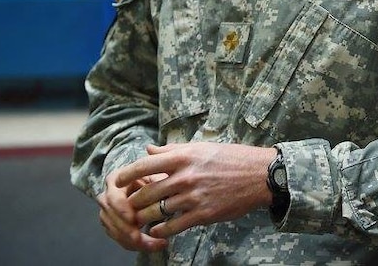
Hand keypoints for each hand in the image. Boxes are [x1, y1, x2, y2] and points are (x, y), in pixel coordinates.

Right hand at [97, 169, 169, 251]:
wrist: (150, 184)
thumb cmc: (156, 178)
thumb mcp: (159, 175)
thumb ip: (158, 183)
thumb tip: (166, 192)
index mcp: (117, 179)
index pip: (114, 196)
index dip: (122, 209)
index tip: (133, 219)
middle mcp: (108, 195)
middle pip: (110, 216)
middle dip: (125, 229)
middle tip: (140, 239)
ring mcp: (108, 211)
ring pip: (113, 229)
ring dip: (130, 241)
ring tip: (153, 244)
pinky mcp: (112, 224)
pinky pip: (118, 237)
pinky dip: (132, 244)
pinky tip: (150, 245)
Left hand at [113, 142, 278, 239]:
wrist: (261, 175)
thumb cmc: (232, 158)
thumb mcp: (202, 147)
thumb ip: (173, 150)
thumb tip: (148, 150)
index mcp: (184, 157)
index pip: (144, 165)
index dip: (125, 175)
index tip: (116, 181)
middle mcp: (185, 176)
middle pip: (145, 192)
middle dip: (133, 201)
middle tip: (130, 205)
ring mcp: (193, 196)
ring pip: (155, 211)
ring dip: (145, 217)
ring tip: (141, 218)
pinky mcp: (202, 214)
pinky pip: (171, 226)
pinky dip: (159, 230)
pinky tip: (157, 229)